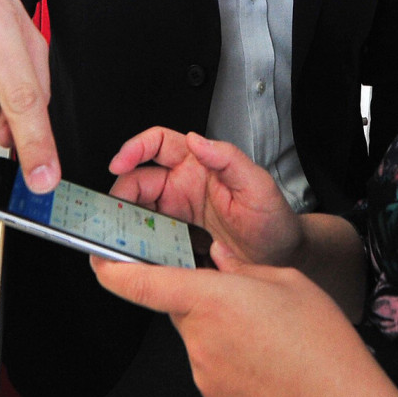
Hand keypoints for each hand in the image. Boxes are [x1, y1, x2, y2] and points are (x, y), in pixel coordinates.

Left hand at [91, 245, 397, 396]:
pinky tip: (266, 359)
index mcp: (213, 299)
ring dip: (221, 328)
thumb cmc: (323, 345)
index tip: (97, 260)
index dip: (112, 270)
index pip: (144, 283)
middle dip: (204, 298)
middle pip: (180, 307)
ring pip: (198, 335)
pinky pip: (210, 362)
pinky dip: (230, 355)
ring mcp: (203, 370)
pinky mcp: (214, 395)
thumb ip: (242, 268)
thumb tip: (219, 261)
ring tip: (269, 336)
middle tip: (249, 302)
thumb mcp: (288, 282)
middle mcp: (200, 336)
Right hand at [108, 127, 302, 265]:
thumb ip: (228, 158)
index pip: (158, 143)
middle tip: (116, 210)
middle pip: (138, 177)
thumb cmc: (274, 220)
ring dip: (125, 216)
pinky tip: (135, 247)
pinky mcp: (175, 236)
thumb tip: (197, 139)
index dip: (135, 148)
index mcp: (200, 165)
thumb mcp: (258, 185)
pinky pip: (148, 233)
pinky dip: (136, 238)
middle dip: (122, 190)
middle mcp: (184, 185)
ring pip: (138, 206)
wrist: (281, 257)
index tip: (120, 162)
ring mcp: (178, 212)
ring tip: (120, 229)